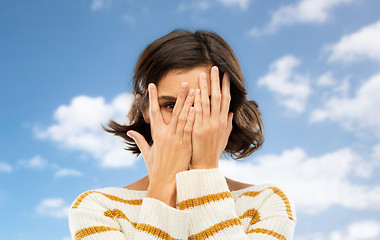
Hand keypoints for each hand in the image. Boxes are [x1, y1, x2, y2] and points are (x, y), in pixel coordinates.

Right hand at [127, 82, 194, 205]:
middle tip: (185, 82)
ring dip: (189, 103)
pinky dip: (193, 118)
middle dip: (179, 96)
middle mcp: (166, 135)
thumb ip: (139, 141)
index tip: (152, 85)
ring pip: (183, 118)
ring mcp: (176, 140)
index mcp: (156, 135)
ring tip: (195, 90)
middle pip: (173, 112)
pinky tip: (197, 108)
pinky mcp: (185, 146)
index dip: (152, 98)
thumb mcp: (147, 154)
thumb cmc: (156, 169)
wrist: (164, 183)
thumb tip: (130, 132)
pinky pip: (190, 129)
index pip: (154, 112)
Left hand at [190, 66, 232, 169]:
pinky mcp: (198, 131)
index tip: (225, 75)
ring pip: (207, 103)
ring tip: (202, 74)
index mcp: (223, 122)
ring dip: (205, 88)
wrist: (205, 166)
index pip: (226, 100)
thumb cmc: (213, 151)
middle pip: (217, 98)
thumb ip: (227, 124)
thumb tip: (230, 113)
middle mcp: (217, 122)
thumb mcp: (223, 137)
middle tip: (214, 68)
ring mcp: (208, 126)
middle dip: (216, 82)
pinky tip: (195, 92)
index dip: (225, 87)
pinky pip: (198, 114)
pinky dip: (197, 102)